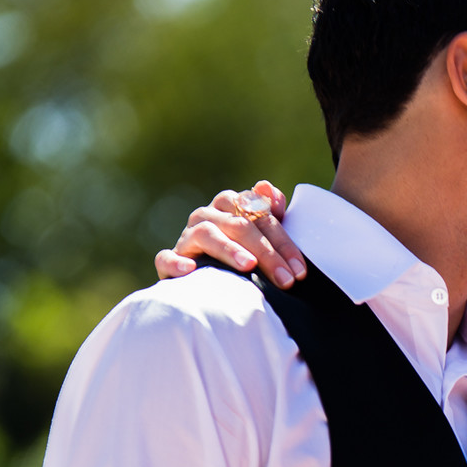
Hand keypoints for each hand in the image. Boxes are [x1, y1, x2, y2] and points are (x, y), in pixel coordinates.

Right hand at [154, 181, 306, 289]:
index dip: (283, 243)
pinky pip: (166, 257)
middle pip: (238, 225)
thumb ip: (270, 213)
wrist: (207, 280)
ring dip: (229, 249)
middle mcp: (208, 215)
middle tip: (286, 279)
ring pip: (206, 234)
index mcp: (231, 204)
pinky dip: (176, 261)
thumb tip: (266, 187)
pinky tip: (191, 269)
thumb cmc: (243, 254)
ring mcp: (187, 236)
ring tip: (249, 266)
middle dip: (266, 252)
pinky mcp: (169, 260)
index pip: (261, 216)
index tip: (300, 271)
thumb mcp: (262, 236)